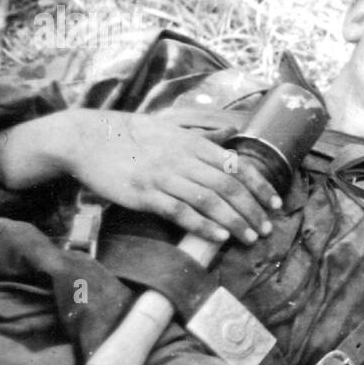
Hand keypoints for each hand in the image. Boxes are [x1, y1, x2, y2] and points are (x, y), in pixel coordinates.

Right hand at [0, 108, 280, 244]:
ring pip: (208, 200)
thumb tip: (231, 133)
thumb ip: (202, 135)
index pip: (237, 165)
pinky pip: (179, 211)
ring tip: (249, 237)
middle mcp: (182, 158)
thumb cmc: (131, 135)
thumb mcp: (171, 127)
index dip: (260, 186)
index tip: (276, 203)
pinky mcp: (144, 194)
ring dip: (233, 220)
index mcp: (193, 143)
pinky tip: (218, 236)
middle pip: (228, 185)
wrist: (87, 138)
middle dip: (252, 208)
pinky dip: (202, 225)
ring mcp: (163, 176)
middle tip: (265, 228)